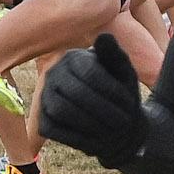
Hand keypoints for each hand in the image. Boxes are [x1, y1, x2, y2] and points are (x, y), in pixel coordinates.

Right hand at [41, 35, 149, 165]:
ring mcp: (45, 98)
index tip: (130, 103)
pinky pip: (55, 131)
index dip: (113, 91)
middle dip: (105, 110)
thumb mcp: (125, 74)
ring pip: (62, 111)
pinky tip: (99, 138)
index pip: (91, 73)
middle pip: (76, 93)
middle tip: (125, 123)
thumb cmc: (122, 94)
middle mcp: (53, 74)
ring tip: (113, 131)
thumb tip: (104, 36)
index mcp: (73, 58)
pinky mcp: (43, 121)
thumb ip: (116, 56)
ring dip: (92, 124)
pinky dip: (80, 137)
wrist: (117, 123)